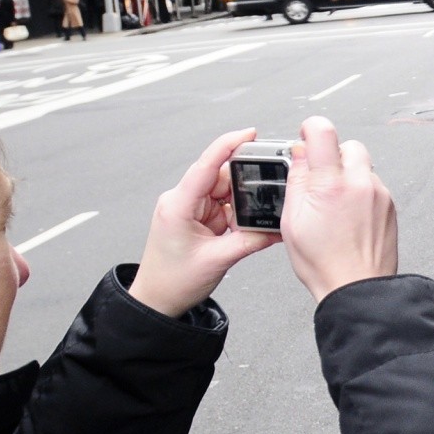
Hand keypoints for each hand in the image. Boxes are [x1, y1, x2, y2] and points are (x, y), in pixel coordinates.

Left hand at [129, 129, 280, 317]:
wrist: (157, 300)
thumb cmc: (172, 282)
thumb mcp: (218, 260)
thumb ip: (250, 240)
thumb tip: (276, 227)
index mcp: (178, 205)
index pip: (206, 165)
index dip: (228, 145)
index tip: (250, 133)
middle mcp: (182, 201)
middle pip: (222, 178)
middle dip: (244, 186)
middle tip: (262, 200)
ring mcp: (189, 209)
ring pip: (226, 193)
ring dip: (240, 206)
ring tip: (243, 226)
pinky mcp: (197, 218)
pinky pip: (224, 207)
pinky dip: (236, 215)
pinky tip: (240, 228)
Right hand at [279, 116, 397, 301]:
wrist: (358, 287)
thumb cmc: (324, 263)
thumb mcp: (292, 222)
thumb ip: (296, 182)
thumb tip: (298, 156)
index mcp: (331, 185)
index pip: (323, 132)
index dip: (311, 129)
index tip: (306, 136)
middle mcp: (360, 184)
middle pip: (349, 146)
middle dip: (333, 156)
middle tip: (320, 177)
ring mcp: (379, 194)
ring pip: (363, 167)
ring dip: (348, 176)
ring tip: (334, 205)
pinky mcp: (390, 205)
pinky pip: (373, 185)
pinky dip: (361, 192)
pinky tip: (349, 216)